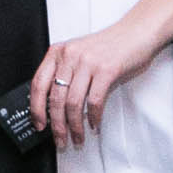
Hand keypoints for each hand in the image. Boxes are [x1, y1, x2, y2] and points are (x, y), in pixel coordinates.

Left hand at [31, 17, 166, 147]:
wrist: (136, 32)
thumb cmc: (110, 46)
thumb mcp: (80, 55)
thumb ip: (65, 74)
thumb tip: (54, 107)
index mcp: (59, 52)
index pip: (38, 84)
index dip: (36, 108)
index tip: (39, 124)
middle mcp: (70, 56)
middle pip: (56, 98)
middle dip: (57, 125)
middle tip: (60, 139)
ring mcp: (88, 62)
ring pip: (73, 103)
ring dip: (75, 126)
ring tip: (78, 137)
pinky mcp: (106, 70)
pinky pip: (94, 101)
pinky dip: (93, 117)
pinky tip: (94, 124)